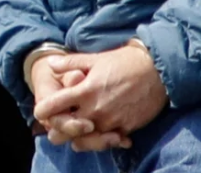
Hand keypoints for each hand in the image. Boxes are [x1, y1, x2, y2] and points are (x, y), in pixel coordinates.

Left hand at [35, 44, 167, 151]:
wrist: (158, 70)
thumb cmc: (125, 61)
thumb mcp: (97, 58)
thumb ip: (71, 62)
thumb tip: (51, 63)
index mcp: (85, 90)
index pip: (54, 106)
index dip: (44, 110)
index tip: (42, 111)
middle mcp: (95, 109)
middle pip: (65, 130)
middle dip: (59, 129)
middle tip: (57, 126)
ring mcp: (110, 121)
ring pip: (85, 140)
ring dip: (79, 137)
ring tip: (78, 132)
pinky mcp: (125, 129)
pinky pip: (107, 141)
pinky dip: (101, 139)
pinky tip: (100, 134)